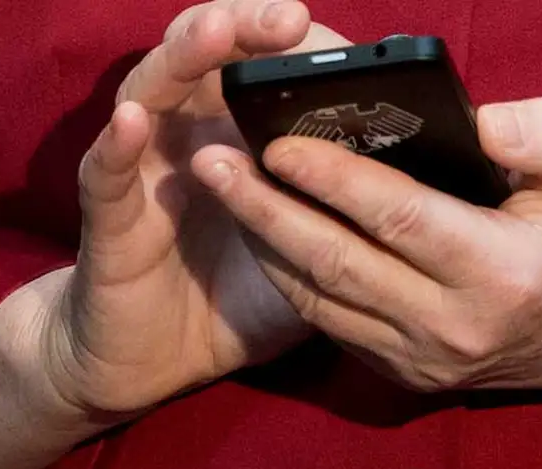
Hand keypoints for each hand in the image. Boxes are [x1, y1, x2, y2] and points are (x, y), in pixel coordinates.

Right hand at [0, 1, 351, 415]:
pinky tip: (136, 120)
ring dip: (185, 58)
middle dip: (249, 29)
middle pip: (214, 59)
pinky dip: (118, 143)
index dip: (304, 49)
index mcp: (245, 137)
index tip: (352, 45)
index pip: (271, 69)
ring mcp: (146, 166)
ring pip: (155, 90)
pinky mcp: (109, 213)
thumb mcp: (315, 256)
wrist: (154, 361)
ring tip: (219, 32)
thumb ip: (354, 218)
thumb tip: (433, 197)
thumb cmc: (238, 299)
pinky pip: (107, 171)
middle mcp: (192, 133)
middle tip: (290, 18)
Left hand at [188, 97, 541, 393]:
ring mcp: (426, 358)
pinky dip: (292, 279)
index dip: (331, 179)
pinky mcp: (409, 373)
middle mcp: (455, 325)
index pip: (396, 218)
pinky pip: (332, 325)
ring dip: (265, 244)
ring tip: (222, 190)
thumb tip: (481, 121)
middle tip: (213, 162)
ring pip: (322, 300)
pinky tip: (264, 235)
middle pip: (337, 263)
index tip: (277, 142)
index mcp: (502, 271)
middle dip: (265, 209)